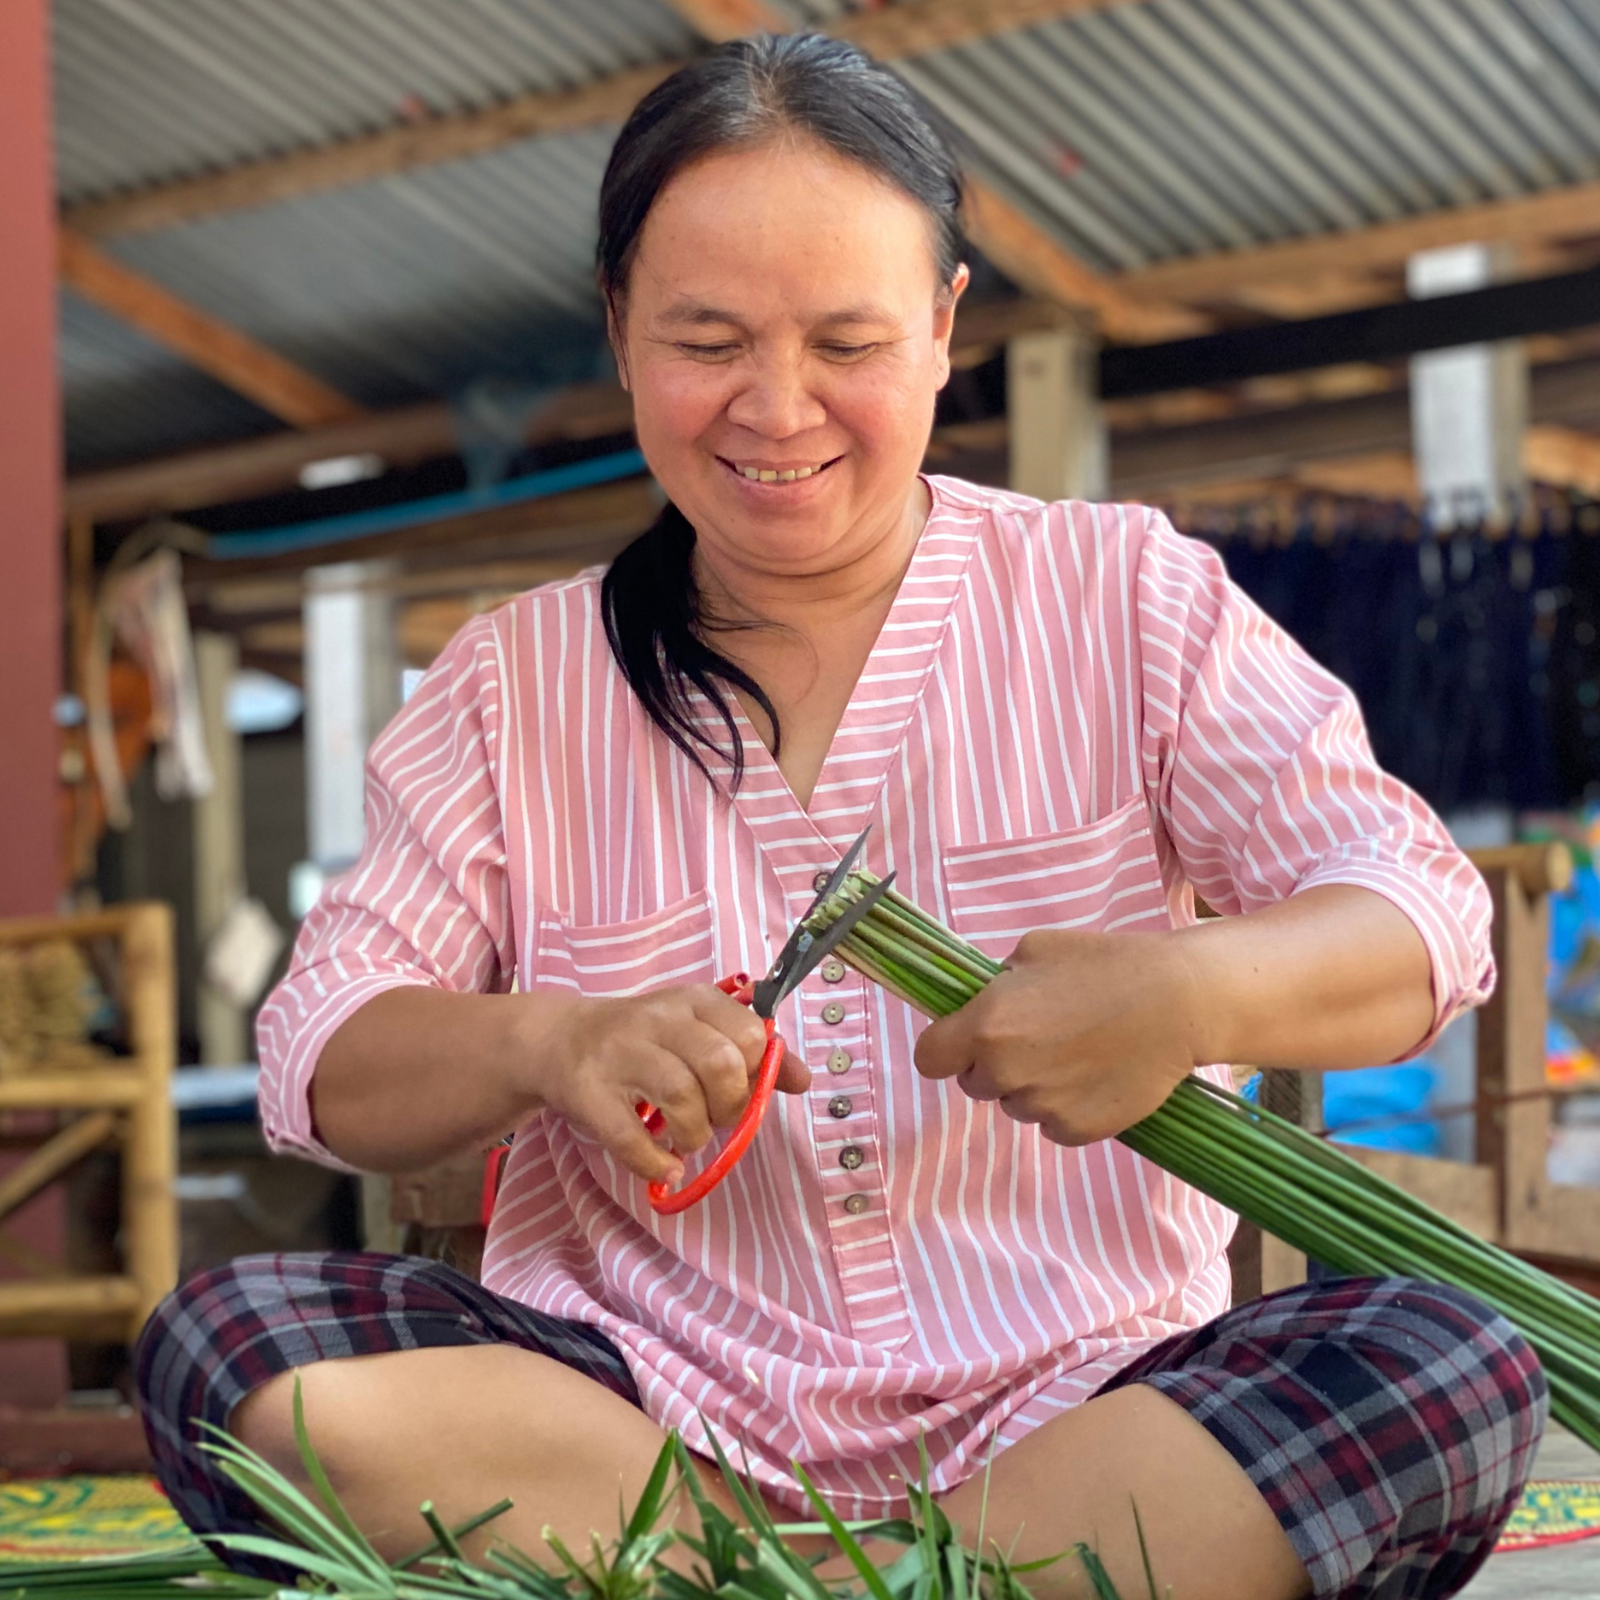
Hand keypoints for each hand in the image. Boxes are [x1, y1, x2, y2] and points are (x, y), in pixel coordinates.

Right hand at [530, 985, 811, 1184]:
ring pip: (679, 1096)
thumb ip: (750, 1053)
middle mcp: (657, 1020)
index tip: (739, 1087)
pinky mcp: (588, 1093)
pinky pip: (629, 1137)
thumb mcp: (698, 1031)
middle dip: (730, 1105)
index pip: (749, 1032)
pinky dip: (655, 1162)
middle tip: (717, 1118)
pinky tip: (665, 1167)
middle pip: (719, 1063)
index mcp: (693, 1001)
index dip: (755, 1071)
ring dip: (694, 1133)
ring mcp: (619, 1055)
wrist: (558, 1040)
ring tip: (688, 1138)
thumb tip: (804, 1079)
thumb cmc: (644, 1040)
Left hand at [913, 929, 1203, 1145]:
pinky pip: (1052, 1125)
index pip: (929, 1058)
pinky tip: (1095, 1076)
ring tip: (1076, 1054)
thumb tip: (986, 1002)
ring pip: (1016, 1104)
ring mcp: (1040, 1105)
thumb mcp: (1036, 950)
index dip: (945, 1049)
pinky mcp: (1076, 1131)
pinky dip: (1066, 1107)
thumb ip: (998, 984)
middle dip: (994, 1065)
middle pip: (974, 1083)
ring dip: (1032, 1086)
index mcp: (986, 1025)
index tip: (964, 1042)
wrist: (1177, 1003)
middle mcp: (1004, 1070)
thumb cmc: (1106, 965)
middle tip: (1037, 1040)